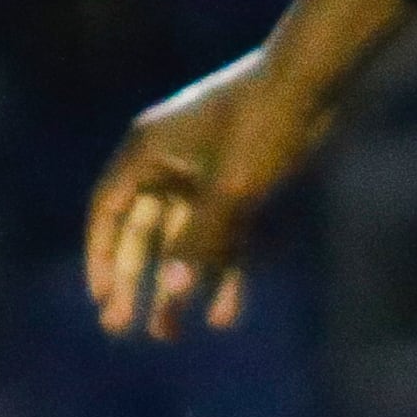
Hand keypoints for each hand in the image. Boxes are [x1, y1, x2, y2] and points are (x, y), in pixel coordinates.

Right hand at [86, 52, 318, 339]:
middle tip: (122, 329)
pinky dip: (220, 270)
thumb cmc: (263, 124)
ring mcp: (202, 174)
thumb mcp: (231, 188)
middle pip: (141, 232)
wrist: (315, 82)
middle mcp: (168, 163)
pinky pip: (219, 236)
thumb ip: (199, 242)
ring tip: (169, 335)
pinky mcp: (237, 183)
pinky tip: (223, 315)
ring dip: (176, 285)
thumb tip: (171, 294)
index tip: (102, 300)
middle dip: (134, 282)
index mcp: (148, 151)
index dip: (102, 257)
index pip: (108, 210)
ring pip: (181, 240)